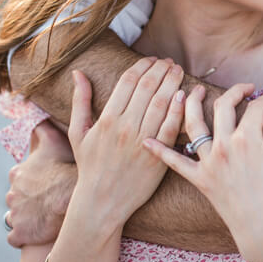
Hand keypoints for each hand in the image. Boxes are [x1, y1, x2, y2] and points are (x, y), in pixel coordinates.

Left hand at [4, 121, 74, 247]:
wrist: (70, 199)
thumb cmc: (64, 169)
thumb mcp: (54, 141)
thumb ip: (42, 128)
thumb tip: (36, 115)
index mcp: (17, 173)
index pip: (19, 177)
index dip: (33, 180)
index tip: (46, 183)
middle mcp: (11, 194)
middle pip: (16, 197)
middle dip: (28, 199)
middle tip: (47, 201)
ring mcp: (14, 215)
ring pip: (15, 217)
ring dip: (25, 218)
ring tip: (42, 218)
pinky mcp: (19, 234)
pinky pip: (16, 238)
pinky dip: (23, 236)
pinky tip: (36, 233)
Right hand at [67, 57, 184, 227]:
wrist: (102, 202)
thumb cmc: (89, 166)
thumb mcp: (77, 133)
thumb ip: (80, 101)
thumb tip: (77, 73)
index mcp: (106, 119)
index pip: (128, 82)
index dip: (142, 66)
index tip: (151, 60)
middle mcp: (124, 127)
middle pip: (147, 88)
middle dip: (160, 69)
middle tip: (168, 62)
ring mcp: (142, 141)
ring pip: (161, 103)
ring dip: (172, 82)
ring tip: (178, 70)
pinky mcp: (157, 155)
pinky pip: (170, 126)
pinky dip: (178, 108)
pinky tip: (184, 94)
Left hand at [149, 85, 262, 261]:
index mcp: (248, 140)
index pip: (256, 107)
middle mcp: (224, 147)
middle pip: (223, 106)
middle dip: (235, 91)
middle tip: (245, 89)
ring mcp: (208, 163)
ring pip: (193, 125)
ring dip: (190, 104)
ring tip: (193, 91)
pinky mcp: (199, 180)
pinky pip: (175, 163)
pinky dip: (160, 151)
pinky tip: (146, 140)